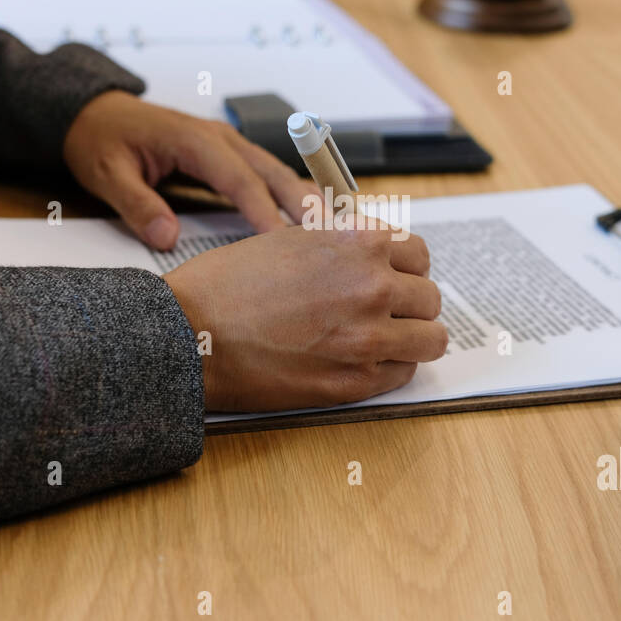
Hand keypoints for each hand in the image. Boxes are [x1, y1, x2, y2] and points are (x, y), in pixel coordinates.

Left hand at [63, 91, 319, 249]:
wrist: (95, 112)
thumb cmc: (101, 139)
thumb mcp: (107, 174)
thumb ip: (137, 205)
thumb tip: (167, 238)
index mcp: (195, 140)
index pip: (240, 180)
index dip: (264, 212)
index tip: (282, 243)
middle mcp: (220, 138)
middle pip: (274, 172)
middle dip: (305, 204)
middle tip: (332, 237)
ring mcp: (228, 145)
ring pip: (278, 172)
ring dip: (306, 199)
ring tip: (336, 230)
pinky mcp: (229, 156)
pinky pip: (268, 175)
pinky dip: (292, 195)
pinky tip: (309, 219)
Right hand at [164, 225, 448, 411]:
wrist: (190, 334)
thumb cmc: (228, 284)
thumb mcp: (291, 238)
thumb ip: (341, 243)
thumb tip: (372, 251)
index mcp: (359, 244)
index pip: (418, 253)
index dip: (404, 267)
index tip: (392, 278)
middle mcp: (373, 287)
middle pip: (429, 297)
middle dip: (409, 304)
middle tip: (384, 313)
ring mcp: (368, 338)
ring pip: (430, 339)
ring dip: (412, 338)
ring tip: (386, 340)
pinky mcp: (356, 382)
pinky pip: (403, 373)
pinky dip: (390, 367)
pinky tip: (362, 361)